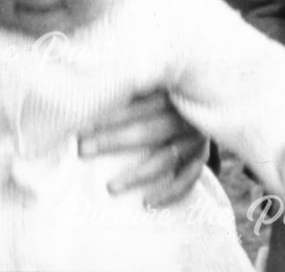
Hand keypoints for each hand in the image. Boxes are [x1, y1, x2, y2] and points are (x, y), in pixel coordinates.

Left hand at [78, 90, 207, 206]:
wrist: (203, 100)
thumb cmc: (162, 92)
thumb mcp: (150, 82)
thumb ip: (125, 84)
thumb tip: (82, 89)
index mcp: (168, 93)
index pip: (136, 104)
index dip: (109, 115)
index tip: (81, 125)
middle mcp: (183, 117)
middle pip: (147, 131)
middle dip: (112, 142)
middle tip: (82, 151)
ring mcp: (195, 139)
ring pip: (165, 159)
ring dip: (137, 175)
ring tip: (110, 187)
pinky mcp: (201, 158)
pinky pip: (187, 180)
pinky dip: (169, 193)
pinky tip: (147, 203)